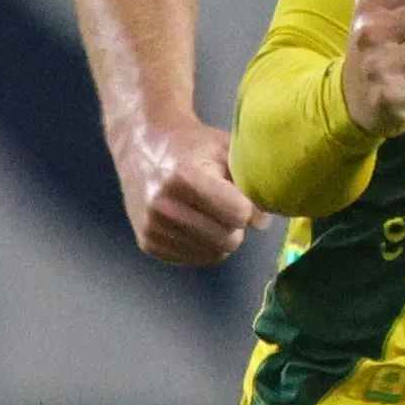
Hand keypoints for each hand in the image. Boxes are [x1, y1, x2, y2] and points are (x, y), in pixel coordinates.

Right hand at [115, 112, 262, 265]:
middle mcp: (164, 206)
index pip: (238, 214)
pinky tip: (194, 222)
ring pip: (214, 254)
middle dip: (235, 225)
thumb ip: (249, 182)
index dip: (247, 206)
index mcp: (184, 178)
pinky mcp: (148, 243)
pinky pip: (195, 259)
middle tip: (225, 205)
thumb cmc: (191, 145)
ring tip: (208, 212)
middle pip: (228, 240)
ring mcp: (153, 228)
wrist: (142, 146)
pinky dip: (203, 245)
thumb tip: (262, 222)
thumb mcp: (224, 149)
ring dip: (220, 237)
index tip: (240, 195)